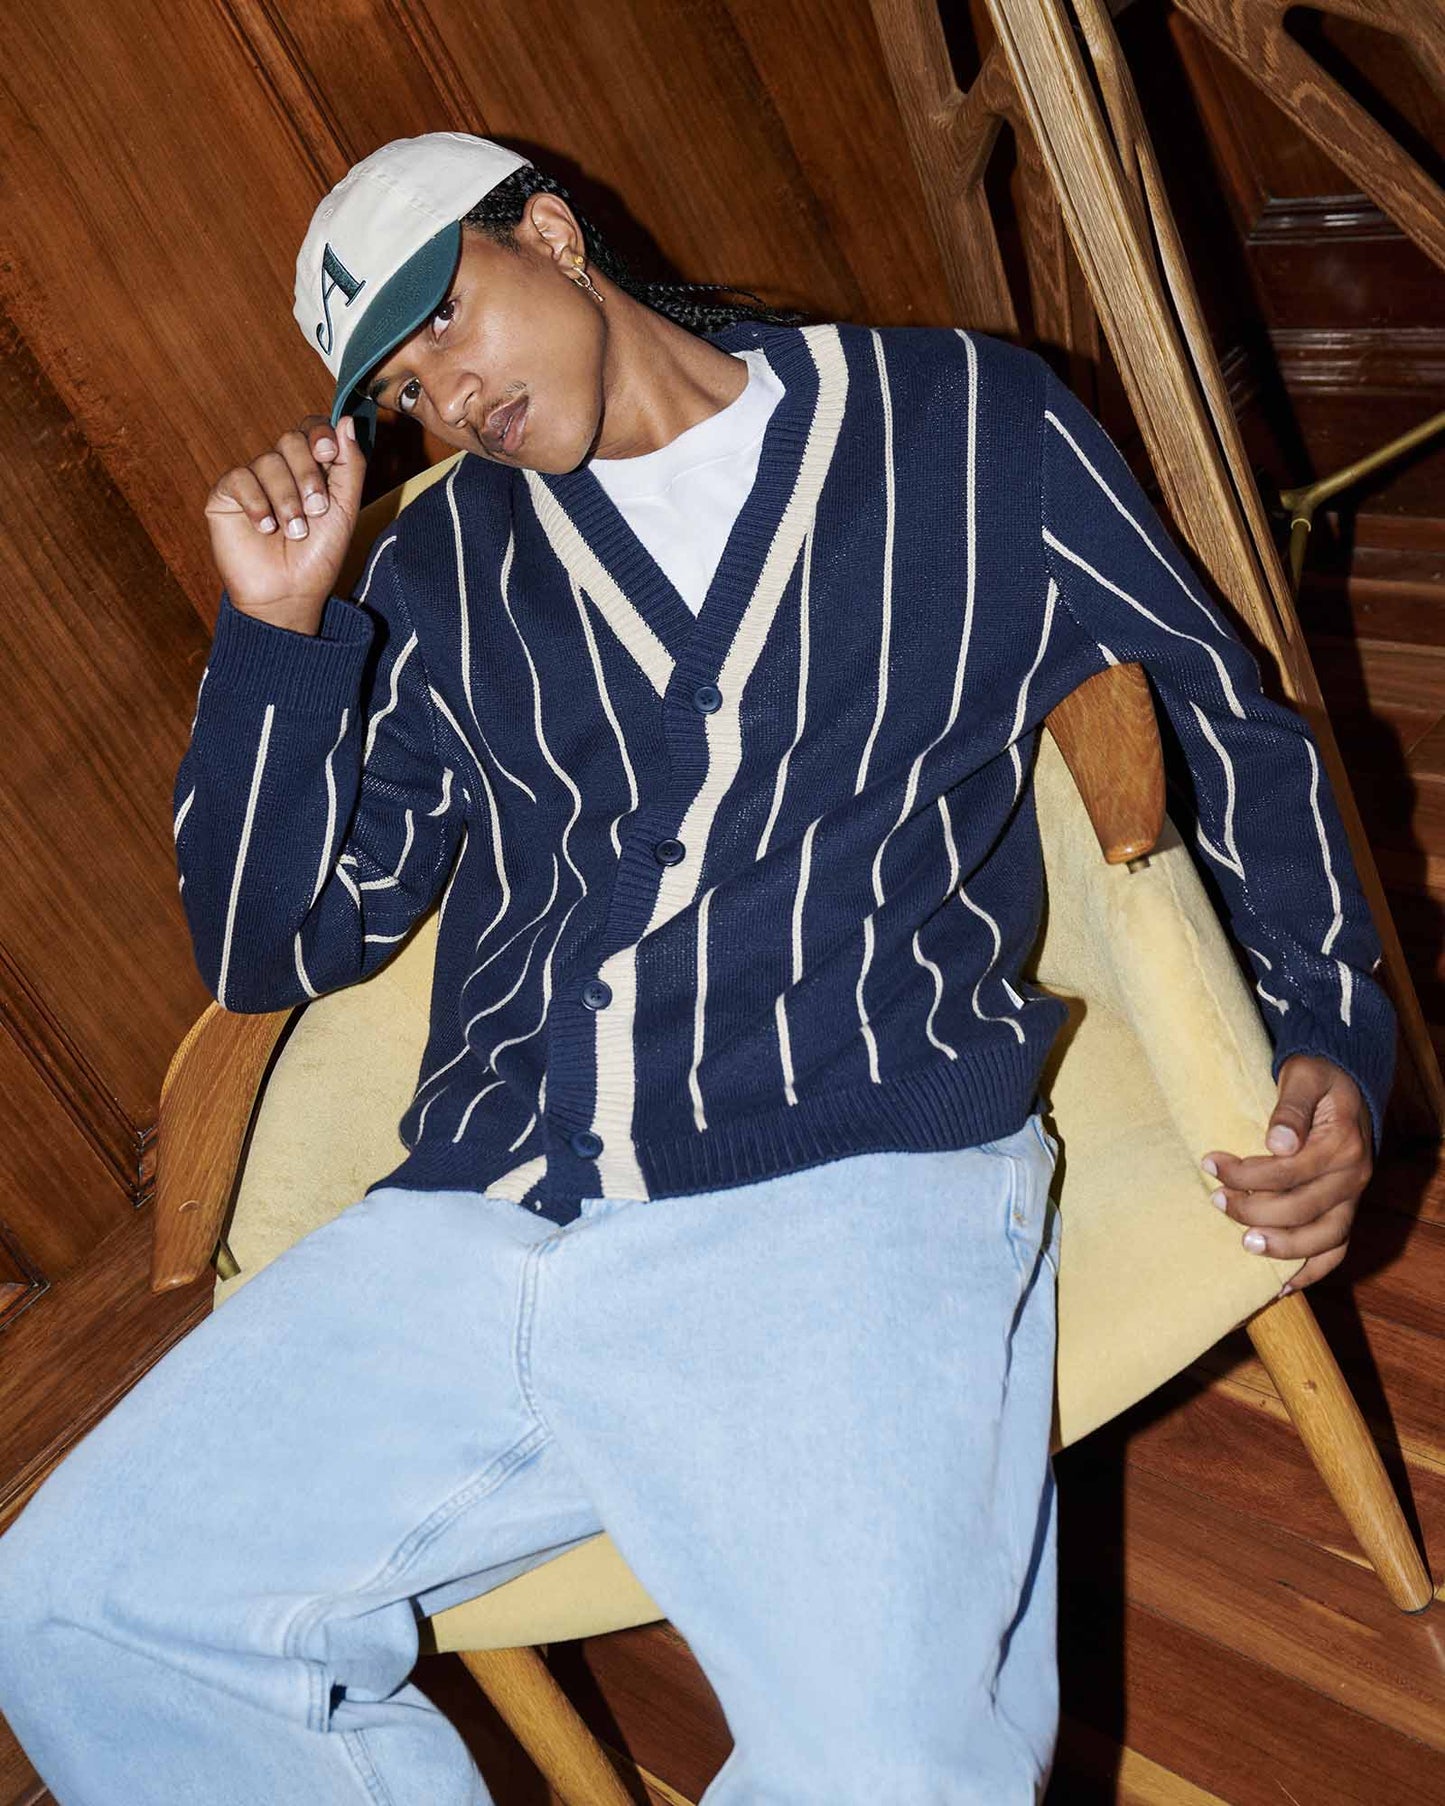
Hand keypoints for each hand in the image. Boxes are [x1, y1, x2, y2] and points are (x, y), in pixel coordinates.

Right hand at [204, 413, 366, 628]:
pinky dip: (257, 503)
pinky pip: (239, 478)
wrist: (290, 592)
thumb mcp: (346, 509)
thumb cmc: (318, 555)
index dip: (319, 433)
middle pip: (291, 440)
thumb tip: (345, 420)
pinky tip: (265, 528)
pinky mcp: (225, 495)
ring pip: (267, 461)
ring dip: (286, 500)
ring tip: (294, 531)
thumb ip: (349, 465)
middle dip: (308, 475)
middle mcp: (281, 469)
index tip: (329, 453)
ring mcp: (252, 480)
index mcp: (311, 468)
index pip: (311, 428)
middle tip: (316, 510)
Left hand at [1200, 1054, 1372, 1297]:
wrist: (1346, 1082)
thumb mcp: (1303, 1076)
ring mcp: (1352, 1198)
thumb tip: (1278, 1142)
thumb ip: (1291, 1107)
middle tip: (1216, 1200)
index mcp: (1341, 1145)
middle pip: (1302, 1209)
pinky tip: (1280, 1285)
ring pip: (1324, 1239)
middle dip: (1253, 1210)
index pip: (1289, 1170)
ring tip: (1244, 1244)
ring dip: (1282, 1247)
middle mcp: (1353, 1177)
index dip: (1245, 1173)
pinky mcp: (1345, 1210)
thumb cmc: (1317, 1078)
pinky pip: (1336, 1251)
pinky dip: (1311, 1271)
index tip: (1209, 1164)